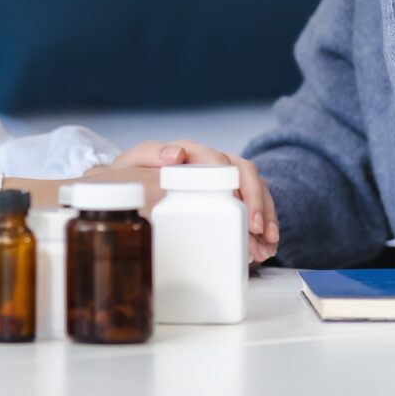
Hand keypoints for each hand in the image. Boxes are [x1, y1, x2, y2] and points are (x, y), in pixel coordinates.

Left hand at [108, 139, 279, 263]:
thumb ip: (149, 154)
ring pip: (256, 188)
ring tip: (269, 242)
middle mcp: (210, 160)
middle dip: (257, 201)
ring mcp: (222, 177)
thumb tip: (176, 154)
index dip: (233, 181)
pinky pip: (255, 202)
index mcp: (190, 151)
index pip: (220, 160)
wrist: (126, 187)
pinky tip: (268, 244)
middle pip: (246, 173)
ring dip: (267, 214)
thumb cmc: (130, 176)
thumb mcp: (132, 163)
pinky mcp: (228, 194)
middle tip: (257, 229)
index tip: (238, 204)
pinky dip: (265, 224)